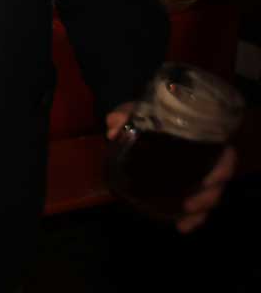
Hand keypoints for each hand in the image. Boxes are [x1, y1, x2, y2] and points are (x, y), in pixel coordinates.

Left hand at [105, 102, 234, 231]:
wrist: (147, 118)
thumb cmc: (150, 116)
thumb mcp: (139, 112)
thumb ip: (126, 115)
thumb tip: (114, 125)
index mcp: (201, 139)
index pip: (224, 154)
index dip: (222, 168)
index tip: (213, 179)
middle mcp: (206, 158)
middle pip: (218, 182)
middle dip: (208, 197)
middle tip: (189, 206)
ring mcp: (199, 174)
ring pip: (210, 196)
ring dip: (201, 212)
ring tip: (185, 222)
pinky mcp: (188, 186)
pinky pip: (197, 204)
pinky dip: (192, 218)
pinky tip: (182, 227)